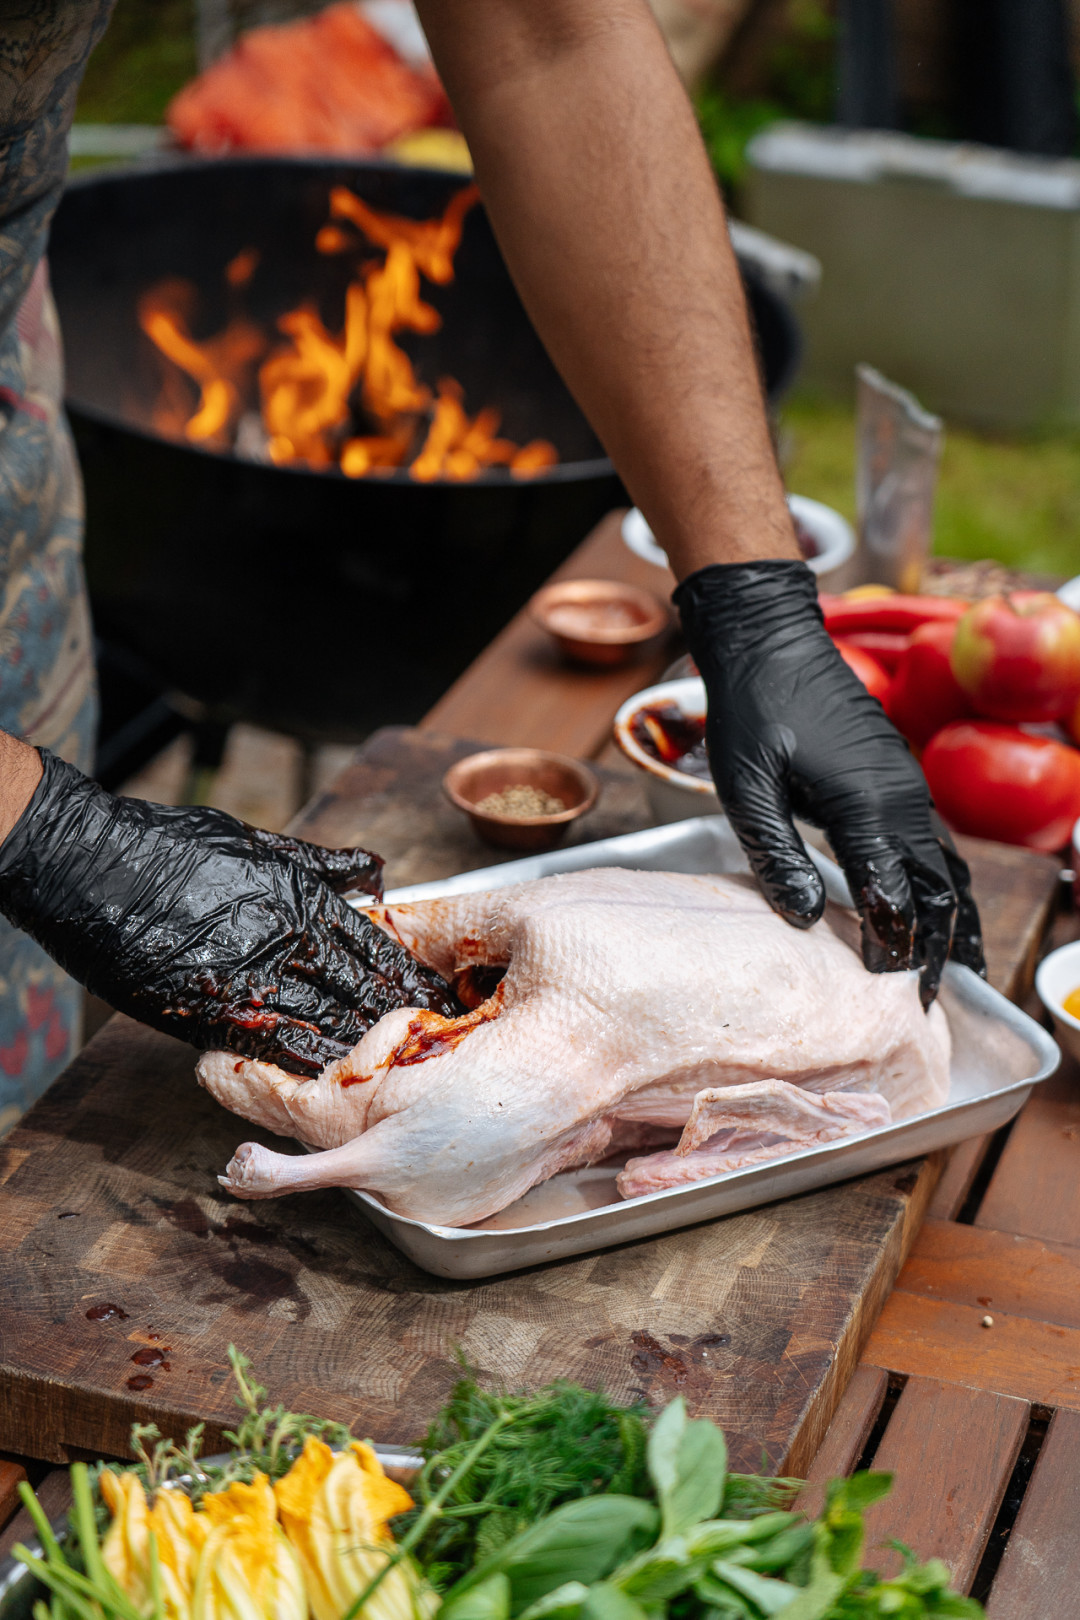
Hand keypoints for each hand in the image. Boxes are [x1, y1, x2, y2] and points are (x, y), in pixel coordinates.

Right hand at [0, 751, 459, 1073]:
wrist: (94, 868)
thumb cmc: (173, 847)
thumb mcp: (259, 844)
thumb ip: (323, 864)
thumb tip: (375, 868)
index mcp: (304, 901)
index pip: (378, 946)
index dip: (414, 973)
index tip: (445, 994)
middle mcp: (288, 943)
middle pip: (364, 990)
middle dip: (404, 1017)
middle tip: (445, 1042)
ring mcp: (252, 981)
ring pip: (329, 1022)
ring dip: (367, 1045)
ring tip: (407, 1068)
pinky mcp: (213, 1012)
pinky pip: (273, 1044)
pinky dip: (308, 1063)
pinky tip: (339, 1079)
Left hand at [674, 560, 984, 1005]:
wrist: (770, 640)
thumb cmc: (751, 708)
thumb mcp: (746, 786)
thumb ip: (777, 852)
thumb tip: (803, 918)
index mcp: (867, 804)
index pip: (894, 896)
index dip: (892, 947)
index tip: (886, 994)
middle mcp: (902, 800)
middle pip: (939, 891)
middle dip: (939, 950)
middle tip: (929, 1004)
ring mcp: (907, 788)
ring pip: (948, 870)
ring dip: (953, 922)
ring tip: (956, 974)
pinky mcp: (899, 782)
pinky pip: (936, 845)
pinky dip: (943, 888)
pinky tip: (936, 913)